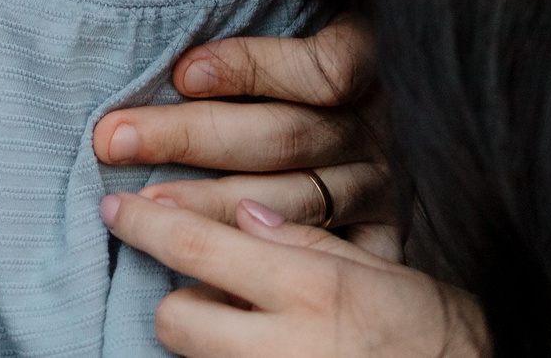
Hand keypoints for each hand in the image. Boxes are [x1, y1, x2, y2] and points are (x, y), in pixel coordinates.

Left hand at [94, 17, 391, 239]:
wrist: (448, 115)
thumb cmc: (355, 53)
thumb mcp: (340, 12)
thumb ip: (284, 16)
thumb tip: (186, 30)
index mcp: (377, 58)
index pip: (325, 70)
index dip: (253, 69)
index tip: (182, 72)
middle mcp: (385, 125)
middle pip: (287, 136)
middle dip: (191, 137)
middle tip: (113, 139)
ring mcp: (387, 183)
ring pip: (297, 198)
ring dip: (214, 202)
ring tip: (147, 204)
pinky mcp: (388, 233)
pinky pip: (329, 253)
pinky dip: (277, 256)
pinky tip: (222, 265)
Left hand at [98, 191, 482, 357]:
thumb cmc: (434, 333)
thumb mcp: (378, 272)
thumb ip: (306, 240)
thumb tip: (244, 212)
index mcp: (310, 289)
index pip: (199, 246)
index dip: (147, 223)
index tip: (116, 207)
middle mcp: (284, 346)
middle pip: (177, 316)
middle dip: (182, 297)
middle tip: (214, 286)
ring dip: (208, 337)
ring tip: (249, 324)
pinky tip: (260, 348)